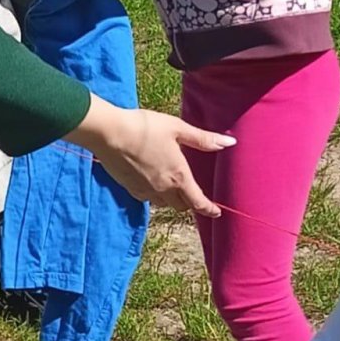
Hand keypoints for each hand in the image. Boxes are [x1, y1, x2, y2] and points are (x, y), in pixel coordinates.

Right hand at [68, 98, 234, 216]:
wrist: (109, 133)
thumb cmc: (145, 127)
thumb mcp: (177, 128)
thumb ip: (203, 139)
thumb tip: (229, 143)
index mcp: (179, 176)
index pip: (198, 202)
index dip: (209, 209)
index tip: (216, 213)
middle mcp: (163, 189)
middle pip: (181, 205)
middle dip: (190, 202)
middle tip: (193, 194)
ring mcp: (145, 190)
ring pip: (164, 203)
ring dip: (171, 199)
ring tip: (172, 187)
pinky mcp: (130, 188)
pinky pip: (148, 198)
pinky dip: (154, 194)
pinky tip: (151, 181)